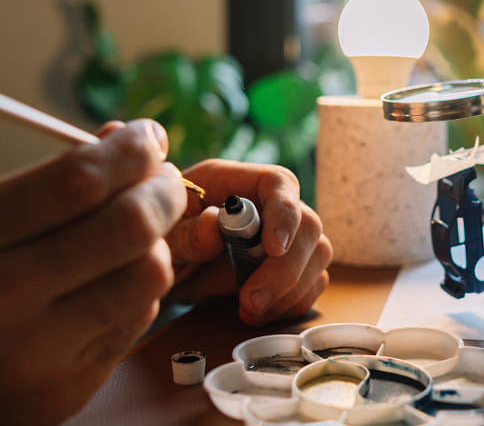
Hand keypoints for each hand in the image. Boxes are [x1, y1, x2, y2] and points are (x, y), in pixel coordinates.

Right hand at [0, 120, 185, 425]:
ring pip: (151, 271)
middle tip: (163, 179)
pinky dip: (143, 286)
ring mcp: (41, 348)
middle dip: (163, 189)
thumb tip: (126, 136)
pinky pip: (141, 314)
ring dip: (160, 240)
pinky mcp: (71, 382)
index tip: (148, 137)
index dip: (129, 150)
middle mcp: (6, 296)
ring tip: (145, 229)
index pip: (79, 182)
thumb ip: (58, 177)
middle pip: (130, 224)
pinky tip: (119, 276)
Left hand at [164, 159, 332, 325]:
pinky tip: (260, 312)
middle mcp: (266, 205)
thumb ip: (185, 232)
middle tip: (252, 301)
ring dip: (291, 289)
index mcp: (234, 183)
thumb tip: (215, 225)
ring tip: (250, 310)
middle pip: (307, 223)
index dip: (284, 213)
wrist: (155, 274)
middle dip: (286, 268)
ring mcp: (283, 235)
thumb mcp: (160, 237)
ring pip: (317, 254)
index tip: (273, 248)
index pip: (279, 183)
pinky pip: (312, 281)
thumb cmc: (156, 244)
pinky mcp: (289, 265)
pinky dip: (292, 302)